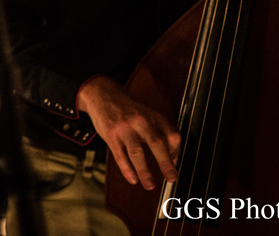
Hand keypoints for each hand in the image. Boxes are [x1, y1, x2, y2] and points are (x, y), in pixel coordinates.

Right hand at [77, 76, 179, 190]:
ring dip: (144, 171)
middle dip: (165, 163)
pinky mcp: (111, 134)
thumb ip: (159, 132)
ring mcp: (124, 127)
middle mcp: (141, 120)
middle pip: (157, 143)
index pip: (171, 135)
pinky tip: (133, 179)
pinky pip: (120, 155)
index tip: (174, 164)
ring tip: (150, 185)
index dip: (176, 152)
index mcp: (153, 115)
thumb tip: (171, 157)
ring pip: (137, 152)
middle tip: (171, 177)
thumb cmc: (127, 108)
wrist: (102, 94)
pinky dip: (127, 169)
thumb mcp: (147, 113)